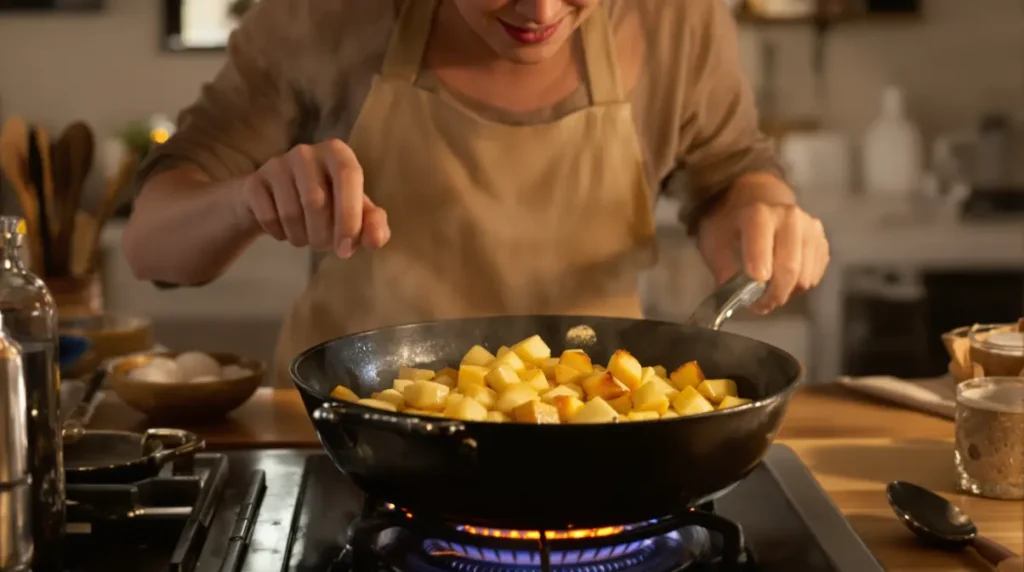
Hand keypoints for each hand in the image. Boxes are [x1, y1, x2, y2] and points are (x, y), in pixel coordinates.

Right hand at [238, 139, 390, 257]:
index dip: (350, 216)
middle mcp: (306, 152)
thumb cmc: (328, 204)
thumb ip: (373, 224)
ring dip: (301, 238)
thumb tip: (377, 239)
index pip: (349, 177)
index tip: (346, 249)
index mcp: (338, 153)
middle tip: (325, 246)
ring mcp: (276, 165)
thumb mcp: (356, 213)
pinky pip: (268, 218)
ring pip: (291, 213)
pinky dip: (280, 235)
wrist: (277, 200)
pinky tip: (285, 231)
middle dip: (323, 235)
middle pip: (316, 201)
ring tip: (307, 237)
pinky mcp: (254, 182)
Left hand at [697, 181, 828, 313]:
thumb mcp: (714, 241)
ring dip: (786, 293)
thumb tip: (732, 297)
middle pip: (789, 268)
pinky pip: (814, 276)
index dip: (757, 274)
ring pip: (805, 277)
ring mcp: (810, 229)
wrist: (758, 198)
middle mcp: (790, 217)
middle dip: (773, 294)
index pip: (762, 245)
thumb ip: (722, 268)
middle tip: (759, 305)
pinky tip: (783, 282)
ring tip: (768, 293)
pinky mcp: (822, 241)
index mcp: (759, 213)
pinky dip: (798, 287)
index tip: (750, 294)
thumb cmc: (732, 224)